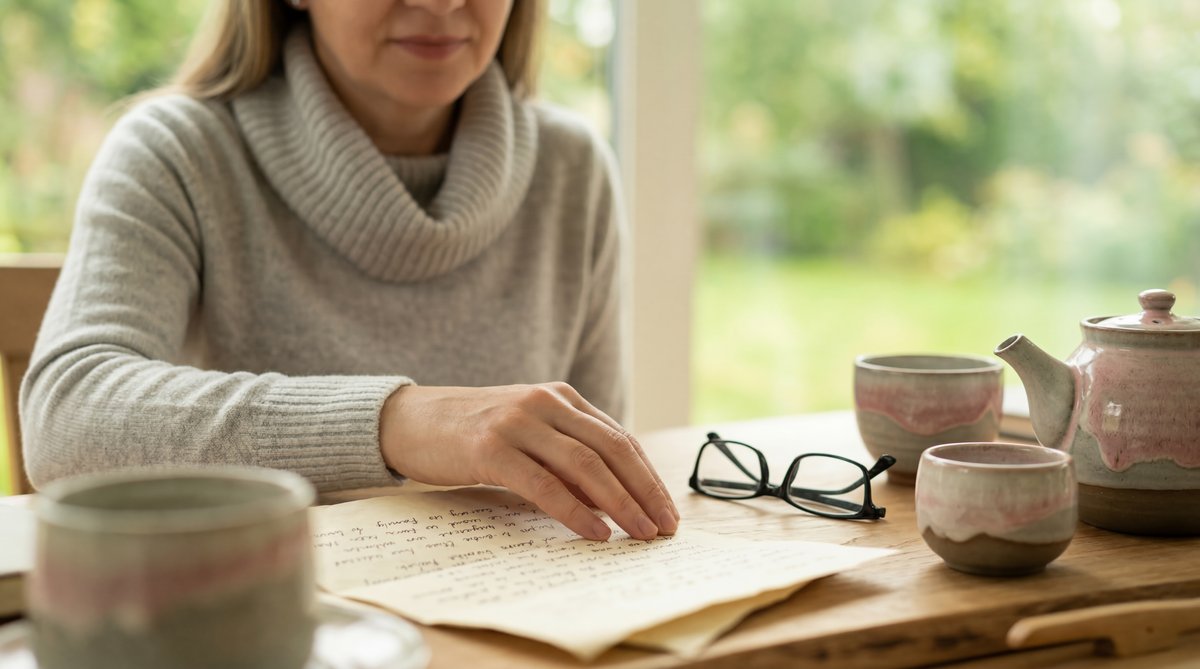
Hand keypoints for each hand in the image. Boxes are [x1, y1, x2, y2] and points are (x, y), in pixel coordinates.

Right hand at [379, 382, 679, 540]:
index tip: (667, 509)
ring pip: (585, 465)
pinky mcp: (490, 448)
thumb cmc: (471, 435)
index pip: (619, 438)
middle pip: (611, 449)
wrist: (408, 420)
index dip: (647, 476)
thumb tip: (614, 502)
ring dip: (620, 503)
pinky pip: (544, 484)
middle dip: (644, 491)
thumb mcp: (527, 437)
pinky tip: (595, 532)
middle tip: (664, 526)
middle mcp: (544, 403)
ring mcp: (517, 422)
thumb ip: (566, 458)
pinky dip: (575, 511)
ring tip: (640, 533)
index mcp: (559, 397)